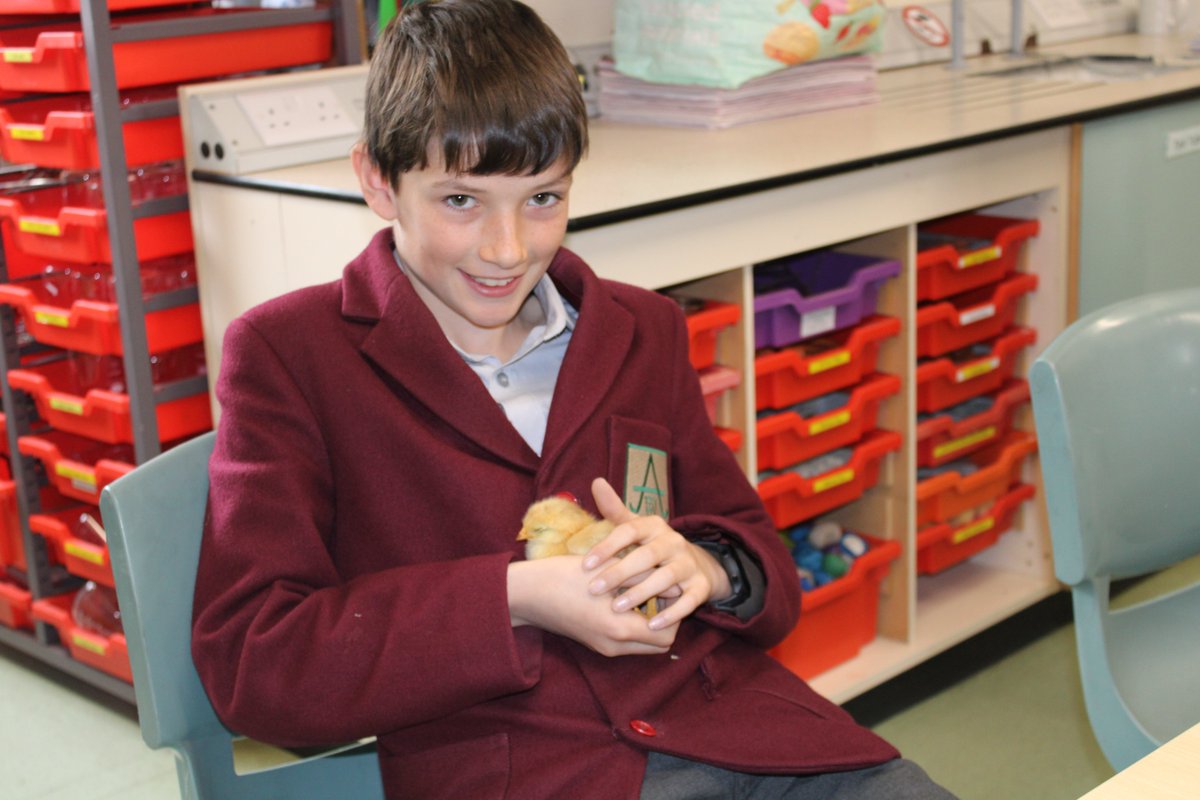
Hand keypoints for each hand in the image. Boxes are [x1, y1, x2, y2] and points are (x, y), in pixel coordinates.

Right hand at [507, 556, 677, 655]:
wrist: (526, 594)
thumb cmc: (564, 576)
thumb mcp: (609, 569)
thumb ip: (645, 576)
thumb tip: (676, 586)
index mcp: (619, 629)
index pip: (667, 635)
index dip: (674, 613)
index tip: (668, 589)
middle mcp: (613, 646)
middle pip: (658, 645)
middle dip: (665, 621)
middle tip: (659, 592)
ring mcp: (603, 647)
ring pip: (643, 644)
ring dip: (649, 623)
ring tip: (643, 592)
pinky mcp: (594, 643)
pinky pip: (626, 641)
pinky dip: (634, 625)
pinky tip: (625, 598)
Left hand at [582, 478, 731, 630]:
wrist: (699, 565)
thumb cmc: (654, 547)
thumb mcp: (637, 528)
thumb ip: (615, 509)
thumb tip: (596, 481)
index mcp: (654, 526)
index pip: (629, 530)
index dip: (607, 546)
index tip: (585, 564)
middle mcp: (673, 542)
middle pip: (646, 556)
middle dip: (619, 573)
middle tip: (594, 589)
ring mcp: (689, 564)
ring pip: (665, 578)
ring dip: (641, 593)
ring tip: (617, 608)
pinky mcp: (701, 586)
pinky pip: (688, 601)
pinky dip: (672, 614)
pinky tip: (652, 625)